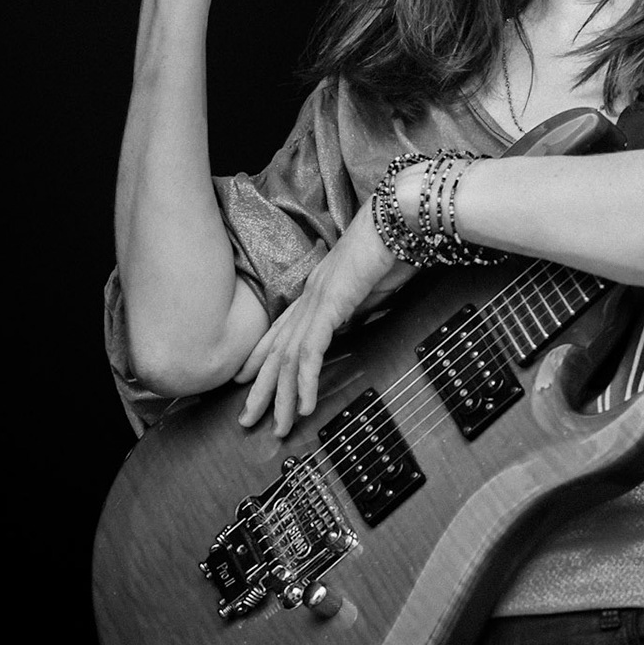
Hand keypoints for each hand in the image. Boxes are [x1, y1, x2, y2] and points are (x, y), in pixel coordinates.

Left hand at [234, 201, 397, 437]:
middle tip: (248, 420)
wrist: (397, 219)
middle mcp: (309, 297)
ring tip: (277, 426)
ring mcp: (316, 301)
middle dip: (261, 389)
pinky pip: (311, 352)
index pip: (281, 331)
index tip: (246, 381)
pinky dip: (306, 382)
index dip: (261, 358)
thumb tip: (349, 326)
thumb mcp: (372, 288)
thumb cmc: (392, 246)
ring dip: (281, 396)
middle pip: (276, 351)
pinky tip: (304, 405)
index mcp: (317, 291)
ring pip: (289, 359)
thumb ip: (356, 309)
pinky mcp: (329, 306)